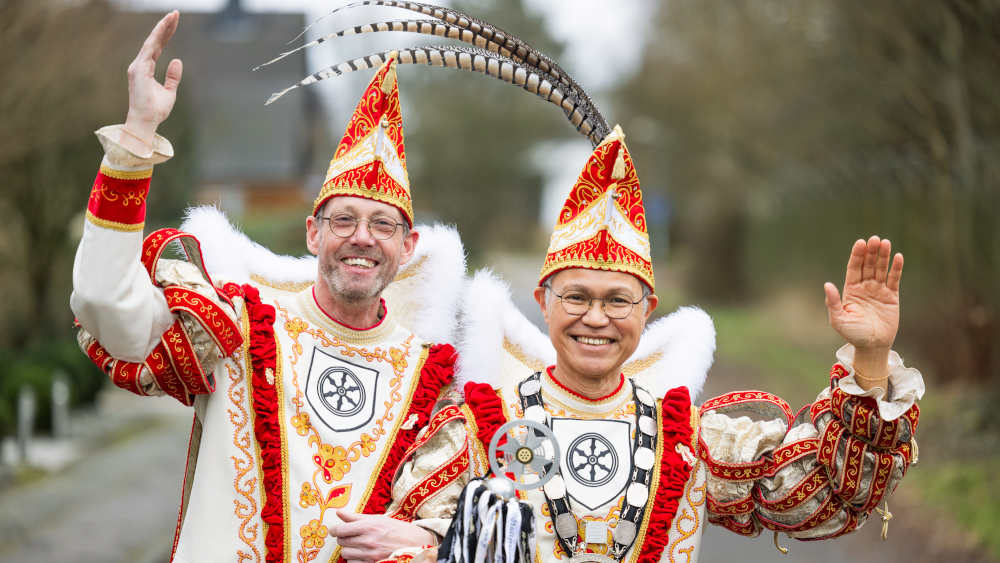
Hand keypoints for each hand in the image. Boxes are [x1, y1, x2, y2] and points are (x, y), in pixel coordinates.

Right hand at [124, 11, 182, 144]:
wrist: (146, 121)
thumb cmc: (155, 110)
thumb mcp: (170, 92)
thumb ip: (172, 77)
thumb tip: (177, 60)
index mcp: (146, 68)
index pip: (157, 47)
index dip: (165, 34)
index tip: (174, 22)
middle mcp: (140, 64)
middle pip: (155, 41)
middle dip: (165, 26)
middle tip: (175, 13)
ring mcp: (138, 65)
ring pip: (152, 41)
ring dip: (162, 27)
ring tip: (173, 16)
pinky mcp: (139, 69)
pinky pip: (149, 48)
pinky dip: (157, 36)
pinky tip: (165, 26)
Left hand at [329, 509, 435, 562]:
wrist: (415, 544)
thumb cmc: (397, 530)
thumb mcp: (378, 519)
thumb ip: (356, 517)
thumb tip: (338, 512)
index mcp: (369, 526)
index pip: (340, 530)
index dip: (335, 530)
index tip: (335, 530)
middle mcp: (368, 541)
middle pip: (341, 541)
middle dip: (344, 538)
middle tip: (352, 536)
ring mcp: (370, 555)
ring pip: (345, 553)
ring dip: (349, 549)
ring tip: (359, 545)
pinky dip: (355, 559)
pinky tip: (363, 554)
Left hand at [824, 236, 902, 349]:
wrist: (872, 345)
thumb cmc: (853, 334)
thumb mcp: (838, 319)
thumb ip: (833, 302)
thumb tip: (827, 285)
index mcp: (850, 290)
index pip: (854, 268)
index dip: (857, 255)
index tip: (861, 243)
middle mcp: (864, 287)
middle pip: (868, 265)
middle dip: (871, 252)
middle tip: (875, 239)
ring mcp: (878, 290)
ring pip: (881, 269)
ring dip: (883, 256)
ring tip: (885, 243)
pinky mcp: (892, 296)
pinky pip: (894, 279)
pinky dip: (895, 268)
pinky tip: (897, 256)